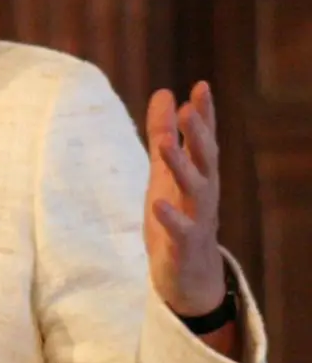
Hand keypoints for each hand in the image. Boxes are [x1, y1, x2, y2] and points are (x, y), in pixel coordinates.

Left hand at [144, 81, 226, 315]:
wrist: (189, 275)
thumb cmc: (178, 215)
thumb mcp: (165, 171)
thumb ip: (164, 134)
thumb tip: (165, 94)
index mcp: (198, 174)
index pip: (204, 140)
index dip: (204, 114)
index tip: (201, 86)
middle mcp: (203, 194)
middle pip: (205, 160)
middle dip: (199, 135)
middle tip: (189, 110)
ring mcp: (196, 219)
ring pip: (195, 192)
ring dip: (182, 168)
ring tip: (165, 146)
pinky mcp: (183, 246)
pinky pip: (180, 231)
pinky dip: (171, 218)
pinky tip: (158, 205)